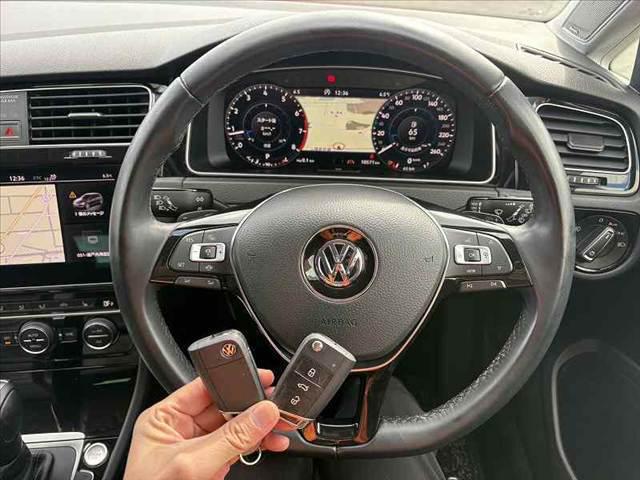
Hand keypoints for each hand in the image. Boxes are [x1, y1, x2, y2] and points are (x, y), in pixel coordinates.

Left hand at [123, 369, 288, 479]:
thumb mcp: (194, 464)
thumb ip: (231, 437)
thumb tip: (262, 413)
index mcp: (164, 418)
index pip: (205, 388)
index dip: (234, 381)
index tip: (263, 379)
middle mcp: (180, 429)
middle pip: (225, 406)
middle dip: (253, 407)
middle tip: (278, 406)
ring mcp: (196, 449)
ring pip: (235, 427)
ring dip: (260, 427)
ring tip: (281, 426)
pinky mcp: (209, 466)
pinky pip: (238, 447)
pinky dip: (257, 444)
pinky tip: (272, 442)